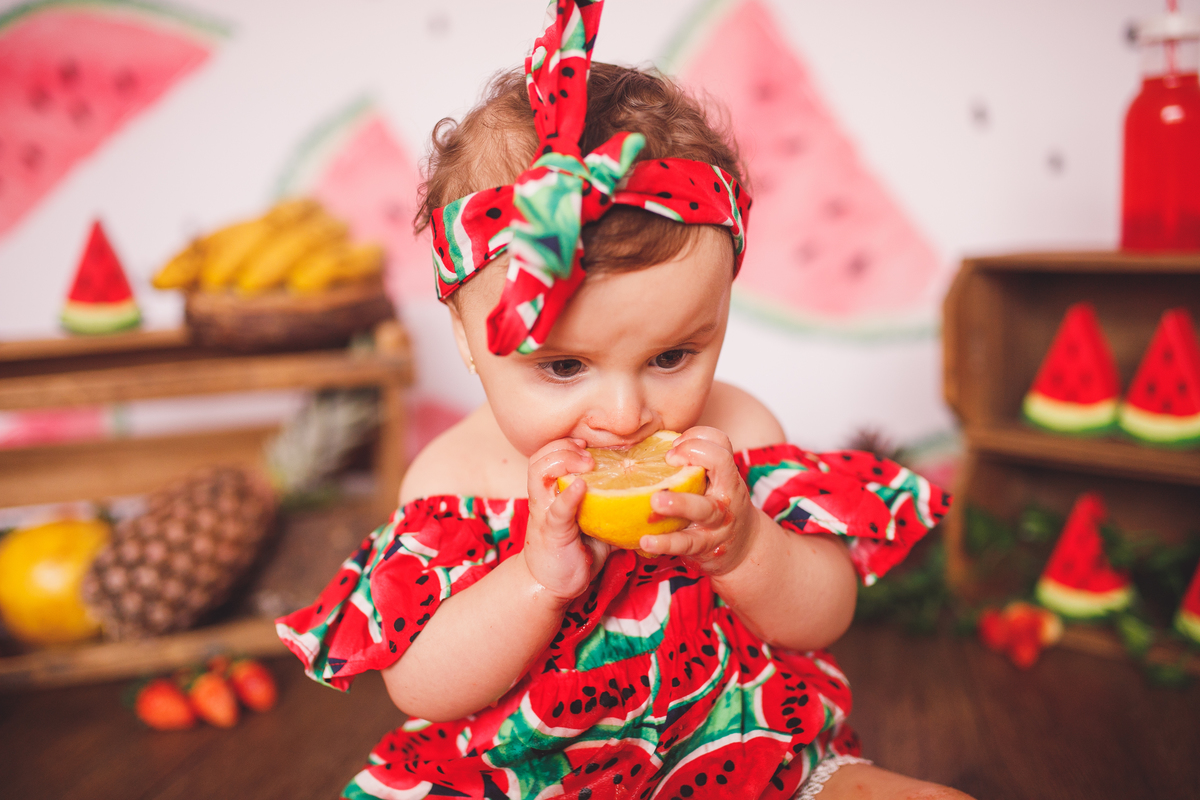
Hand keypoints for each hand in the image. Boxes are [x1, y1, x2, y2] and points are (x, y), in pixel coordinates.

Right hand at [523, 438, 611, 602]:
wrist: (551, 585)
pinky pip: (558, 509)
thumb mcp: (596, 524)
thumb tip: (650, 498)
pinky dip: (569, 496)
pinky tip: (581, 487)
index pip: (550, 454)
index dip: (567, 443)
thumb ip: (614, 508)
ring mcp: (545, 512)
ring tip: (587, 463)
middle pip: (540, 456)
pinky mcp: (552, 531)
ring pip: (539, 472)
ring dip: (563, 460)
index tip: (589, 444)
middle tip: (588, 452)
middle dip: (564, 446)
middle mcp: (545, 496)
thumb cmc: (575, 551)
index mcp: (553, 491)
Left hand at [640, 427, 760, 575]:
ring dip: (680, 503)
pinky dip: (665, 543)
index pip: (721, 443)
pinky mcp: (705, 545)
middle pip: (721, 464)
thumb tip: (646, 447)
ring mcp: (718, 521)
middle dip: (695, 454)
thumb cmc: (718, 505)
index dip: (698, 437)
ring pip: (703, 509)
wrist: (745, 546)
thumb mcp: (715, 483)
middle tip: (668, 458)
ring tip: (655, 501)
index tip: (673, 446)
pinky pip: (685, 543)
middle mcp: (726, 493)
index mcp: (726, 474)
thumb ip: (692, 465)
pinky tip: (645, 541)